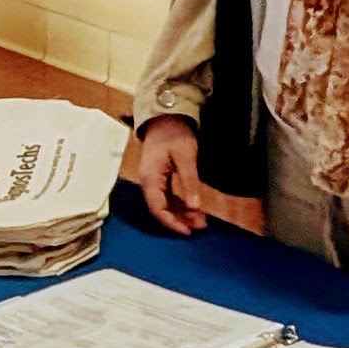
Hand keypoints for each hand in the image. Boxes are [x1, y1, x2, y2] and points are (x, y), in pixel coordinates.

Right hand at [128, 115, 207, 236]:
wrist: (165, 116)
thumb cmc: (175, 133)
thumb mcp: (186, 156)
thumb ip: (189, 181)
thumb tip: (194, 207)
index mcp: (150, 178)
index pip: (158, 208)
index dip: (172, 222)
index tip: (188, 231)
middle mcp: (147, 181)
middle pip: (161, 208)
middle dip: (180, 219)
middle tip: (200, 225)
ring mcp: (152, 179)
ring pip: (165, 203)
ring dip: (181, 212)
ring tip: (200, 219)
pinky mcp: (159, 177)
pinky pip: (167, 195)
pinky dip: (179, 203)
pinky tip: (193, 207)